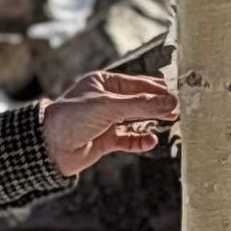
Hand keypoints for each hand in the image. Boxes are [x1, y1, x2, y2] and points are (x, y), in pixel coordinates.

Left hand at [41, 71, 178, 177]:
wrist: (48, 147)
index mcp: (103, 83)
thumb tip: (172, 102)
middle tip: (182, 106)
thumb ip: (141, 105)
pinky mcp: (105, 140)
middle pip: (140, 100)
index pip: (138, 84)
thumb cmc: (72, 118)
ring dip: (153, 120)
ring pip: (137, 120)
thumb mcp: (108, 106)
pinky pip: (129, 139)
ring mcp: (106, 121)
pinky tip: (152, 140)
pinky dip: (141, 140)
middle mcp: (106, 100)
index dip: (159, 89)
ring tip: (173, 120)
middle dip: (159, 104)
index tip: (180, 93)